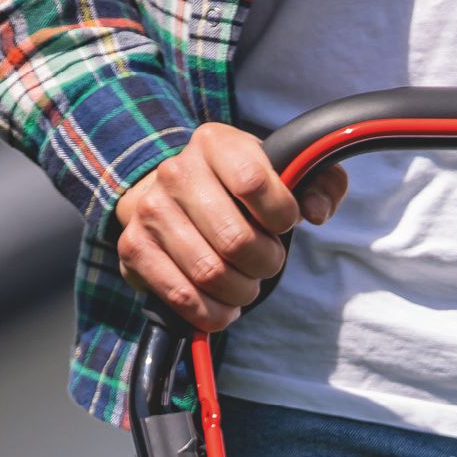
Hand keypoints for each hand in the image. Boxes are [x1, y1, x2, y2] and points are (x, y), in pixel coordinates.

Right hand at [111, 125, 345, 329]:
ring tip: (247, 283)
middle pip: (235, 239)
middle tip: (268, 263)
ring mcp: (150, 211)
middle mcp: (175, 172)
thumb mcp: (290, 171)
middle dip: (266, 263)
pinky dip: (213, 312)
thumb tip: (316, 212)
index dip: (280, 215)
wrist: (178, 195)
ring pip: (210, 273)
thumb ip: (321, 183)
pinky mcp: (134, 248)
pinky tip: (224, 305)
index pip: (252, 182)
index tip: (284, 224)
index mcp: (215, 143)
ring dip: (242, 291)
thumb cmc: (245, 188)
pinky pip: (181, 296)